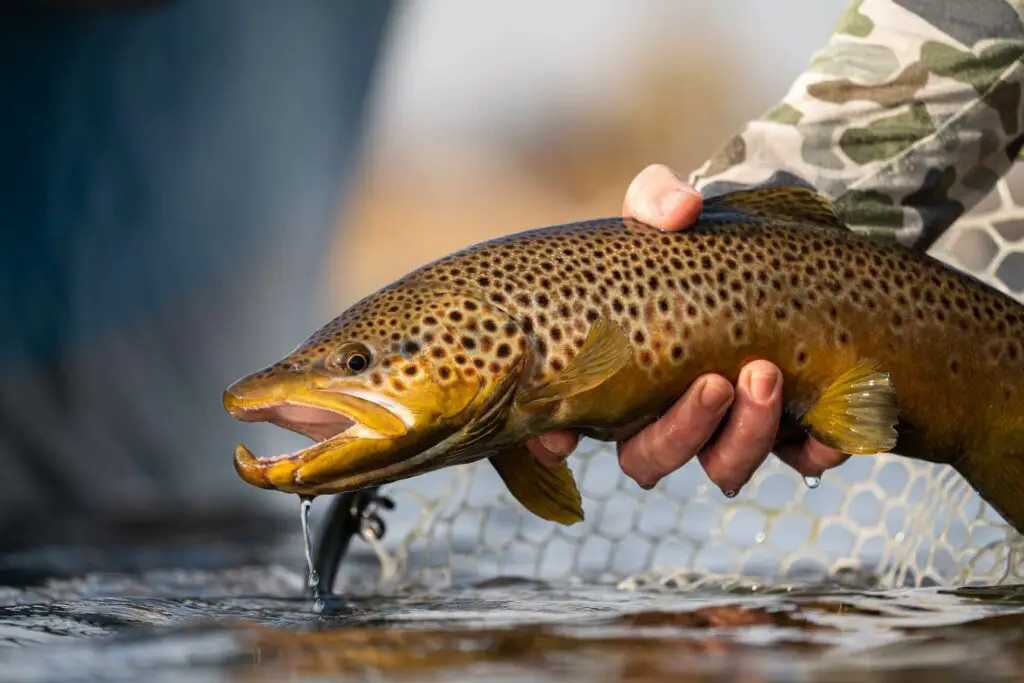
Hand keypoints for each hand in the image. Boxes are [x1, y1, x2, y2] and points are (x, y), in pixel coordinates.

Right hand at [525, 164, 847, 494]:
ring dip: (743, 437)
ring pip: (722, 468)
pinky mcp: (786, 429)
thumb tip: (680, 211)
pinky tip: (828, 426)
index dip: (553, 445)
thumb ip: (658, 200)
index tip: (561, 441)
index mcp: (614, 375)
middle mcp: (662, 414)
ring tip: (766, 374)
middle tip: (715, 382)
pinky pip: (797, 459)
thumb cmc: (693, 236)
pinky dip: (813, 450)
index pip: (564, 431)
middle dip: (683, 432)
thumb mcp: (665, 207)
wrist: (766, 245)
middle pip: (650, 458)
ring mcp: (722, 428)